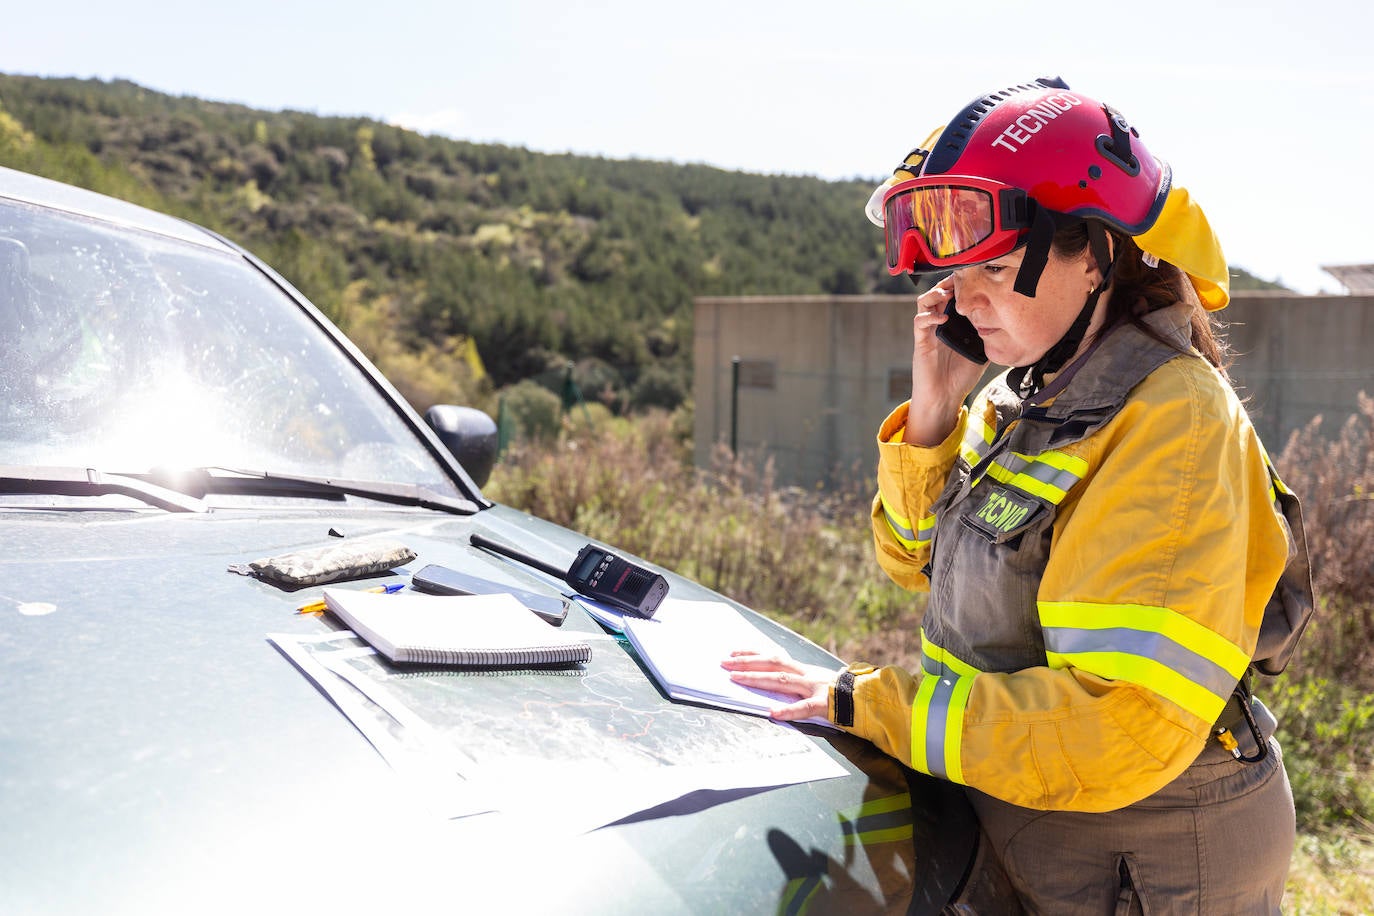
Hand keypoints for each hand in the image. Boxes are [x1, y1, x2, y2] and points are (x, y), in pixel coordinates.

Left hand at [720, 650, 837, 722]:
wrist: (868, 697)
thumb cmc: (840, 692)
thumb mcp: (816, 680)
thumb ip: (797, 680)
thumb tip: (772, 680)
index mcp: (803, 669)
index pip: (774, 656)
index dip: (752, 653)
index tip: (732, 653)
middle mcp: (806, 674)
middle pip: (773, 663)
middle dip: (747, 663)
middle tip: (724, 664)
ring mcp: (814, 687)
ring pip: (782, 680)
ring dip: (757, 678)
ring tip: (736, 679)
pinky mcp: (824, 704)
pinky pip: (804, 708)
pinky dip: (788, 710)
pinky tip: (772, 713)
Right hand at [906, 276, 985, 445]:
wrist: (944, 397)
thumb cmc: (961, 376)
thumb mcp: (982, 351)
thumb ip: (989, 336)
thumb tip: (1008, 323)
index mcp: (953, 323)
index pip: (954, 296)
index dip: (961, 284)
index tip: (973, 276)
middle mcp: (939, 323)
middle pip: (938, 292)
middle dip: (947, 283)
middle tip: (959, 278)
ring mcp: (928, 331)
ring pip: (924, 302)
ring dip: (935, 293)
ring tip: (947, 293)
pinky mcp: (921, 341)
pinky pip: (920, 321)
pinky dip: (929, 316)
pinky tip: (942, 317)